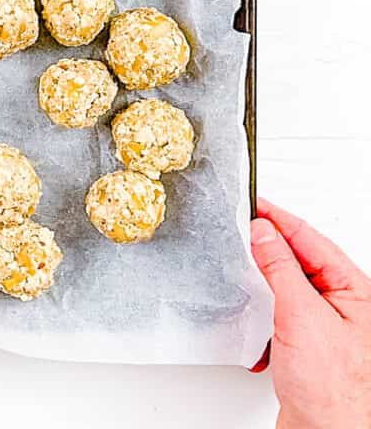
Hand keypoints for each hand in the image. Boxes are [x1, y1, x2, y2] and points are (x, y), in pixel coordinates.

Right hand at [250, 198, 370, 427]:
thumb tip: (264, 234)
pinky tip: (254, 325)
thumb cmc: (333, 389)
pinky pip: (278, 316)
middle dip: (268, 250)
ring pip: (286, 289)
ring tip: (244, 280)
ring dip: (262, 288)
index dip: (280, 219)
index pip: (311, 239)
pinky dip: (261, 319)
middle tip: (240, 233)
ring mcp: (326, 327)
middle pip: (300, 261)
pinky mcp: (307, 347)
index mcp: (354, 290)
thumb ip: (281, 270)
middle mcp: (344, 306)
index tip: (252, 204)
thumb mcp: (302, 316)